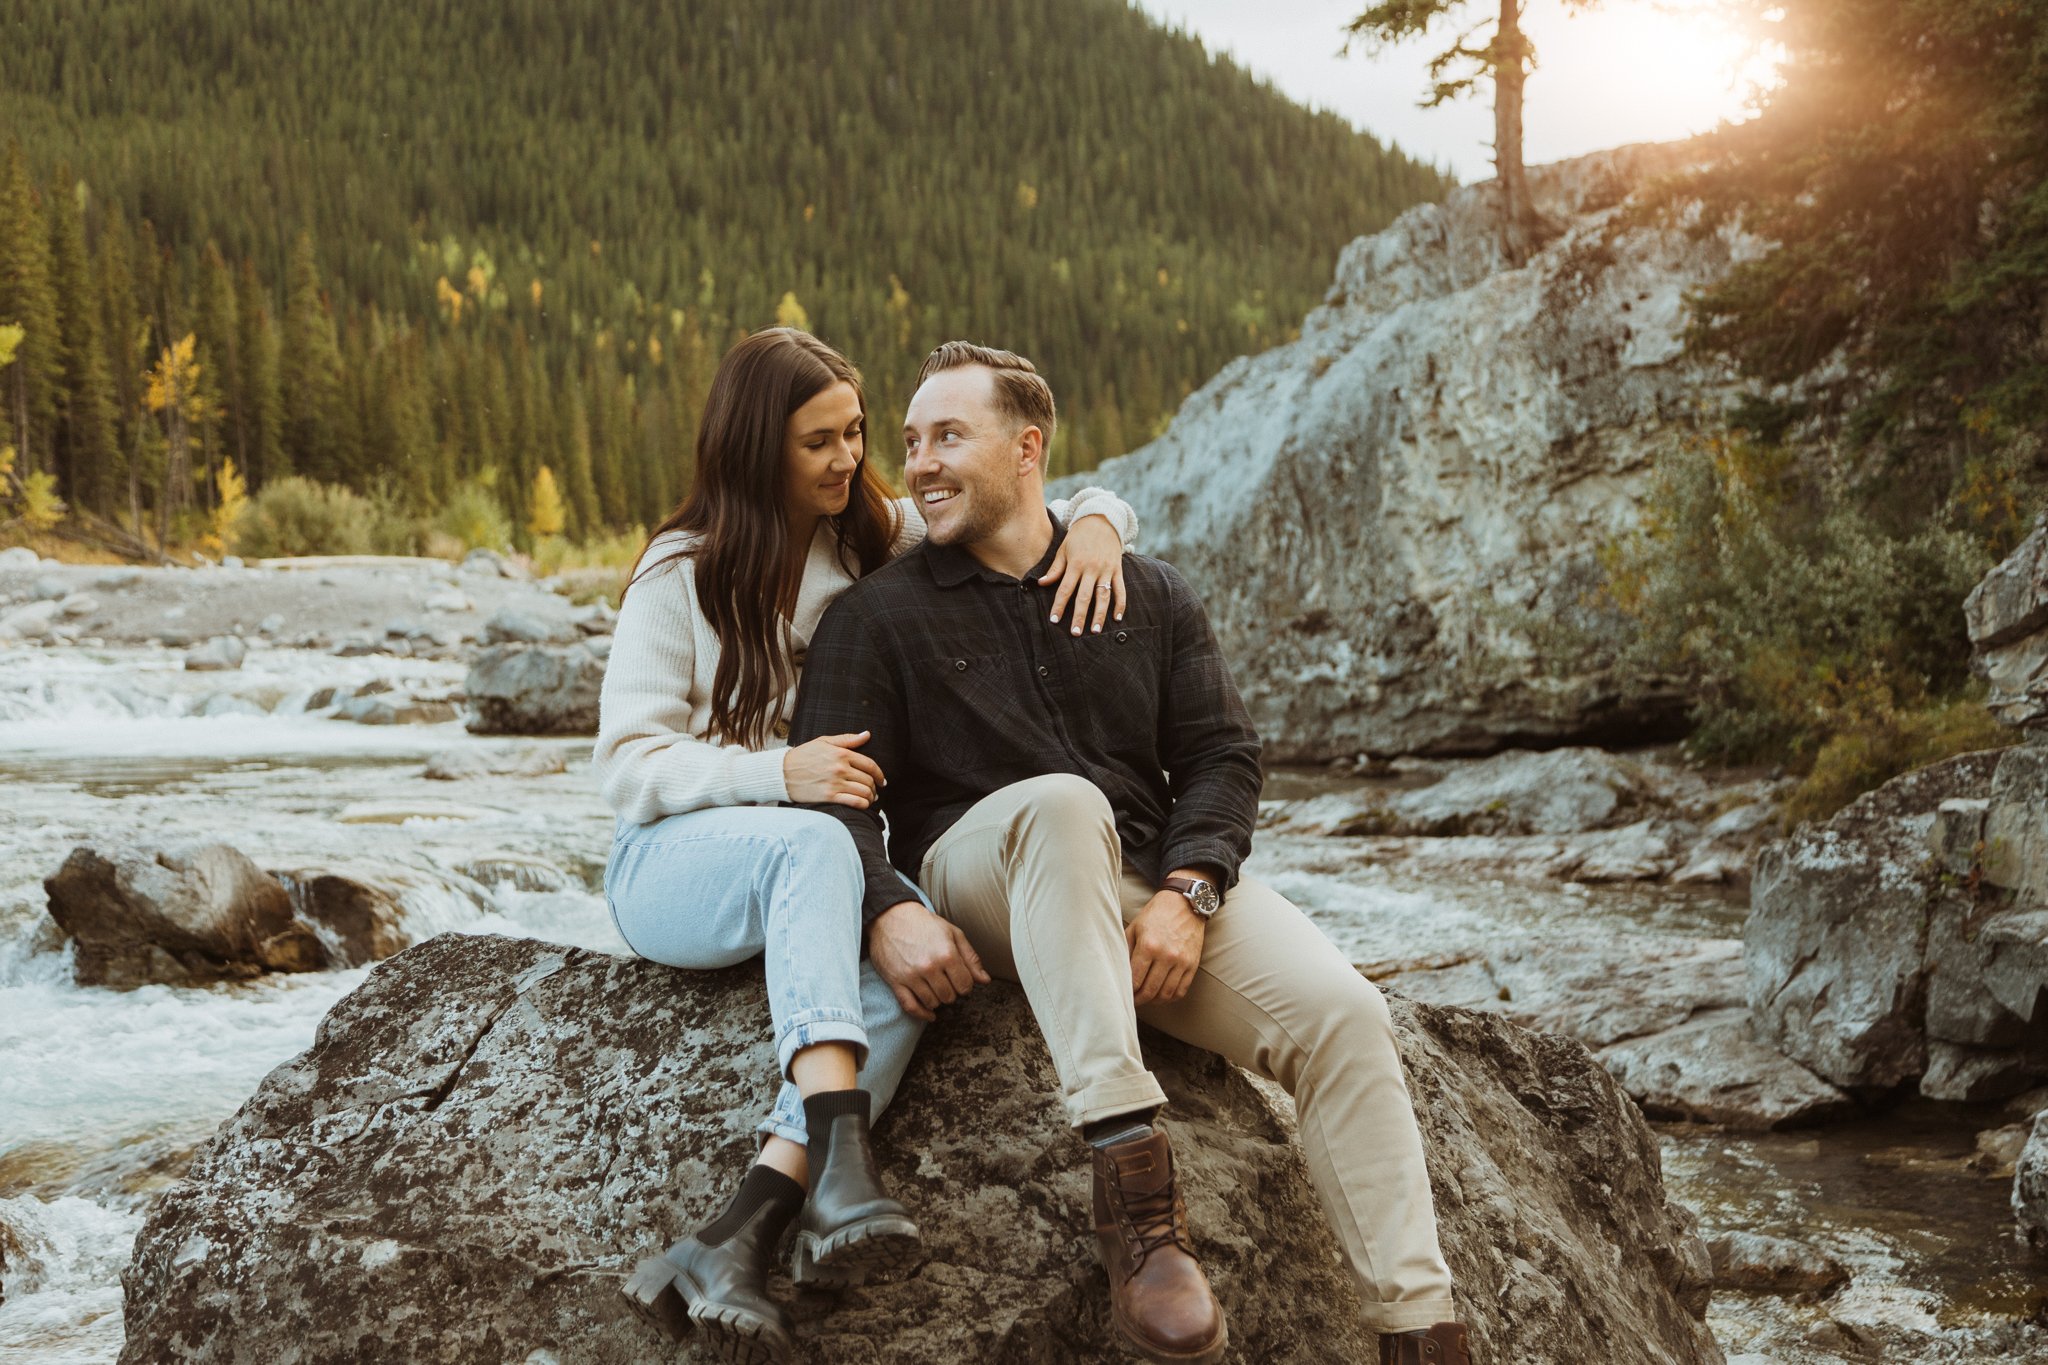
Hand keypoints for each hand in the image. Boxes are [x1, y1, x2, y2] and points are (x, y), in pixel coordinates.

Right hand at [782, 731, 884, 807]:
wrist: (782, 772)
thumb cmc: (803, 756)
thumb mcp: (824, 742)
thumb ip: (847, 739)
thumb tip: (867, 734)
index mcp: (841, 753)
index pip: (870, 765)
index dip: (879, 774)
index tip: (882, 780)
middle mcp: (840, 768)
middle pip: (868, 780)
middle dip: (874, 787)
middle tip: (874, 791)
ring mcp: (835, 783)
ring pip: (864, 792)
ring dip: (870, 797)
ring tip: (869, 798)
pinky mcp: (829, 796)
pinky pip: (854, 802)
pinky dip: (863, 804)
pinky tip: (862, 804)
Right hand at [868, 900, 991, 1021]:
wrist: (891, 916)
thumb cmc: (925, 924)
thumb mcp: (953, 933)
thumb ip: (971, 958)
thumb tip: (985, 980)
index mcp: (947, 954)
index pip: (965, 985)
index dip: (965, 985)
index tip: (960, 980)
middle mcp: (929, 967)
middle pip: (949, 997)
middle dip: (951, 992)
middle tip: (947, 982)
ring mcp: (911, 976)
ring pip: (932, 1003)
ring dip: (937, 999)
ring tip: (935, 988)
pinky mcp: (896, 981)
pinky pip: (910, 1006)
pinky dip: (922, 1014)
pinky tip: (929, 1014)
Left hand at [1040, 512, 1126, 636]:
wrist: (1102, 520)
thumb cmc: (1078, 536)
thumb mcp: (1064, 549)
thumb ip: (1055, 568)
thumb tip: (1042, 583)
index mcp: (1076, 564)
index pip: (1065, 589)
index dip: (1059, 605)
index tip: (1054, 620)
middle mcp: (1092, 568)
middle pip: (1084, 596)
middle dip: (1079, 616)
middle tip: (1075, 633)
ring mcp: (1106, 570)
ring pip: (1103, 596)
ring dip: (1099, 614)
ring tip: (1095, 631)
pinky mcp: (1118, 569)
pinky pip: (1120, 589)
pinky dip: (1120, 604)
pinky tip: (1117, 618)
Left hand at [1126, 889, 1204, 1005]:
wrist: (1185, 904)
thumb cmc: (1155, 915)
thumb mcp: (1135, 928)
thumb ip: (1125, 950)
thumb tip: (1117, 972)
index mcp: (1148, 946)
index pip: (1135, 981)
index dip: (1127, 992)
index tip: (1122, 995)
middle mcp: (1166, 955)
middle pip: (1150, 991)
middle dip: (1138, 1000)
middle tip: (1132, 1002)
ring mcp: (1182, 961)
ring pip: (1166, 994)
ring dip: (1154, 1001)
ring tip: (1146, 999)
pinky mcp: (1193, 964)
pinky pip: (1181, 990)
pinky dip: (1170, 998)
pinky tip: (1161, 995)